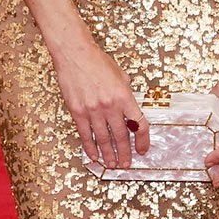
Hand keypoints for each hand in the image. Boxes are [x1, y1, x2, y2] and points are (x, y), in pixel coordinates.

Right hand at [53, 37, 149, 169]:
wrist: (75, 54)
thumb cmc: (98, 61)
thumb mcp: (121, 75)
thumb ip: (126, 93)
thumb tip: (128, 109)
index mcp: (125, 96)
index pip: (139, 124)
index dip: (143, 140)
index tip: (142, 149)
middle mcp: (110, 106)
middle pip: (122, 136)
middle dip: (125, 153)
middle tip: (126, 164)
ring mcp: (93, 110)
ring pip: (104, 139)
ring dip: (109, 154)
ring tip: (112, 164)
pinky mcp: (78, 112)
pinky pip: (86, 135)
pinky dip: (90, 147)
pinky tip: (94, 156)